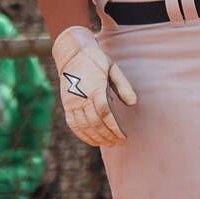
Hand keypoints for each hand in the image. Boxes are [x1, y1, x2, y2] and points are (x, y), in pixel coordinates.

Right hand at [51, 26, 137, 146]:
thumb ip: (123, 86)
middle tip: (119, 142)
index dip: (114, 127)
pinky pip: (73, 125)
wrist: (72, 54)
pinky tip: (92, 141)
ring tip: (108, 144)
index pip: (105, 113)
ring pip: (84, 126)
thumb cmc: (95, 60)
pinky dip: (82, 135)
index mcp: (94, 88)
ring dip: (96, 138)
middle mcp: (81, 98)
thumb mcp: (112, 68)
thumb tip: (133, 103)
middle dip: (108, 136)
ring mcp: (71, 103)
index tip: (123, 136)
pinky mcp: (66, 105)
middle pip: (95, 123)